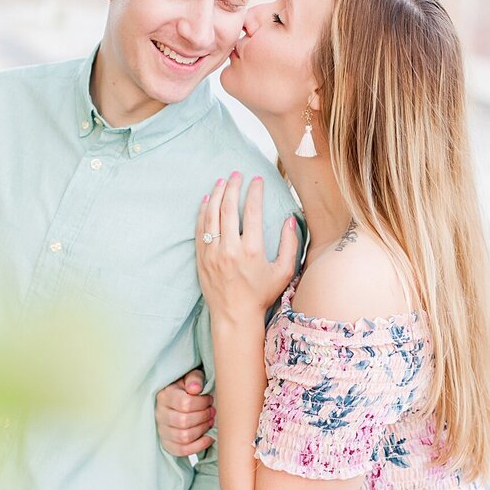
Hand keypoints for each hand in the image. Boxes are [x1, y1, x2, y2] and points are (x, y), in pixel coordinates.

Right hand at [156, 369, 214, 456]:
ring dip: (202, 430)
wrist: (179, 399)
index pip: (185, 403)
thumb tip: (196, 388)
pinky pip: (182, 450)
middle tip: (212, 412)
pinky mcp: (167, 443)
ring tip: (209, 422)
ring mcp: (162, 430)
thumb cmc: (187, 387)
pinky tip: (208, 437)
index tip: (209, 400)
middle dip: (203, 417)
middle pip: (184, 421)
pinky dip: (198, 446)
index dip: (202, 403)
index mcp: (165, 395)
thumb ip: (194, 379)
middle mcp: (160, 414)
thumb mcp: (191, 376)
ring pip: (183, 437)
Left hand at [196, 172, 297, 323]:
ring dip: (215, 195)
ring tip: (221, 181)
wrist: (234, 316)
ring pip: (210, 215)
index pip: (251, 211)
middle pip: (228, 208)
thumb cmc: (262, 295)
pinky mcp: (201, 258)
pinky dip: (202, 211)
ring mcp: (212, 253)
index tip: (257, 180)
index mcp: (251, 250)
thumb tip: (290, 219)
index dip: (254, 192)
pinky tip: (206, 200)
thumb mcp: (284, 272)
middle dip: (232, 186)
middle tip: (236, 174)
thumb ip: (290, 244)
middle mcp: (229, 249)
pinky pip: (200, 229)